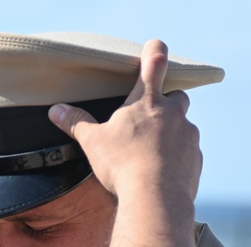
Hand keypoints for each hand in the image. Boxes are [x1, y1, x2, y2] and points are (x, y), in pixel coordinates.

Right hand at [49, 39, 201, 202]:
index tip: (154, 46)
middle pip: (177, 96)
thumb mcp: (93, 142)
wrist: (155, 197)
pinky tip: (162, 173)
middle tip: (151, 115)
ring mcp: (188, 135)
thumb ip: (76, 123)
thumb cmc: (122, 164)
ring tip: (152, 153)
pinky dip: (177, 158)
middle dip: (167, 102)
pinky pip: (188, 153)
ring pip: (183, 127)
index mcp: (146, 102)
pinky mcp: (195, 159)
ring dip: (171, 134)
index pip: (154, 64)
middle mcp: (172, 113)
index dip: (154, 52)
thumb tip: (55, 110)